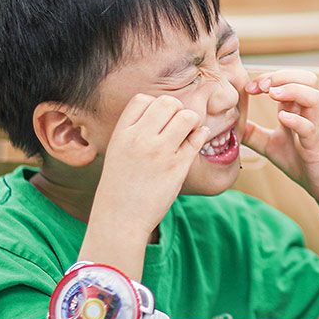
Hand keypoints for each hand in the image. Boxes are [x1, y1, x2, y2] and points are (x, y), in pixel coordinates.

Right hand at [93, 93, 209, 234]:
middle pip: (168, 102)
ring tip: (188, 134)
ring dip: (192, 122)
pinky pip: (198, 138)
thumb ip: (133, 131)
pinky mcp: (178, 167)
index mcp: (123, 133)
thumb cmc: (119, 187)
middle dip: (176, 110)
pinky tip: (197, 140)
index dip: (154, 106)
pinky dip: (202, 135)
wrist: (120, 219)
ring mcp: (160, 152)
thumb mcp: (117, 152)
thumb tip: (160, 114)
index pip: (143, 99)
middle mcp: (141, 138)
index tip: (158, 122)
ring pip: (187, 116)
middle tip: (177, 127)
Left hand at [241, 70, 318, 204]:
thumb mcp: (271, 145)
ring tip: (272, 94)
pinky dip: (297, 120)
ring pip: (316, 97)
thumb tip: (230, 124)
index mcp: (298, 109)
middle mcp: (309, 114)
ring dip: (293, 90)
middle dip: (283, 76)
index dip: (269, 77)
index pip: (289, 79)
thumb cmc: (301, 162)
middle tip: (261, 86)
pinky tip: (281, 118)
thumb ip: (253, 133)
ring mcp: (316, 128)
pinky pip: (310, 128)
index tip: (249, 88)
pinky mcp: (317, 147)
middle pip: (308, 79)